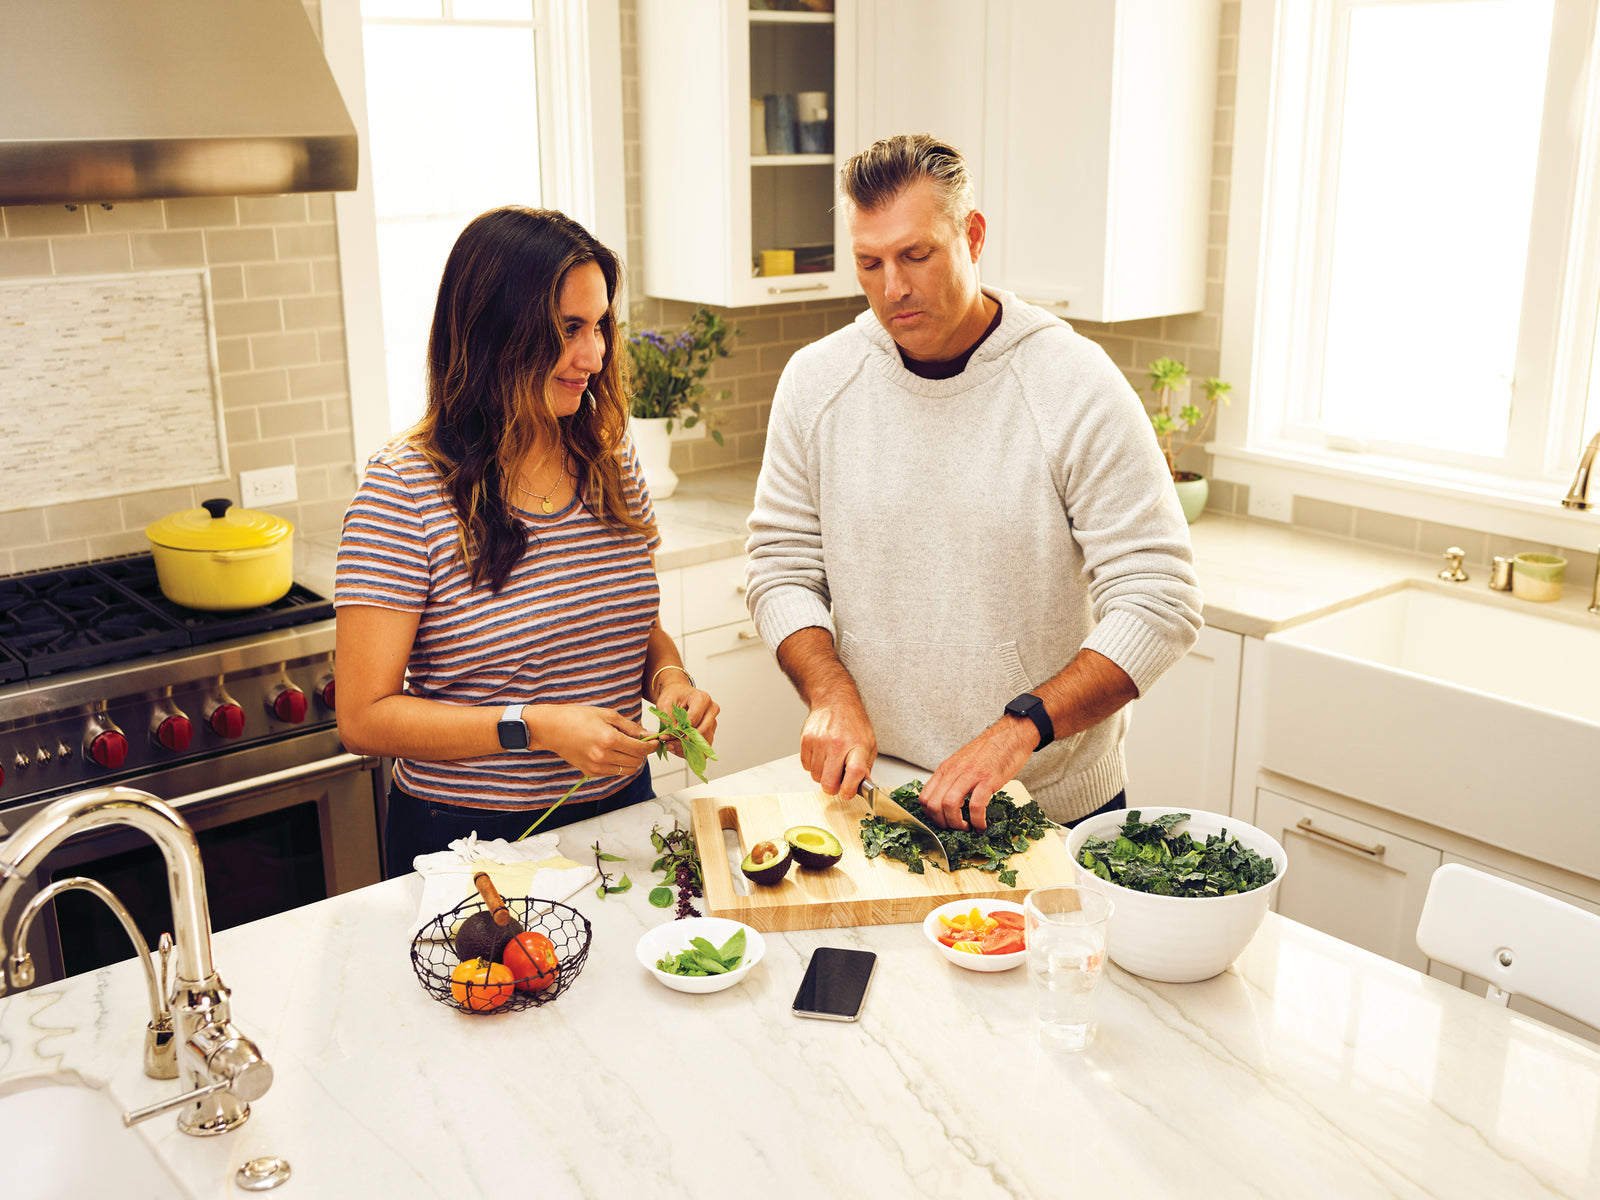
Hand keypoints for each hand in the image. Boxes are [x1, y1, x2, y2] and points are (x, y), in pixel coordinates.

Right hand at [527, 705, 652, 777]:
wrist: (552, 728)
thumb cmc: (577, 717)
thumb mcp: (607, 715)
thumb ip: (629, 726)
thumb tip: (647, 734)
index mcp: (609, 739)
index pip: (640, 749)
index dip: (651, 746)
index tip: (655, 741)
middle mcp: (603, 756)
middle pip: (636, 762)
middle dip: (643, 753)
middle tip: (642, 743)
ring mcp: (596, 766)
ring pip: (627, 770)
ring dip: (632, 761)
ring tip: (628, 748)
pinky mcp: (590, 772)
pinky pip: (613, 773)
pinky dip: (619, 765)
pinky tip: (614, 753)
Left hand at [650, 680, 719, 758]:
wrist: (679, 694)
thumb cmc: (674, 695)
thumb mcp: (665, 704)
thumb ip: (668, 720)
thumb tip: (670, 736)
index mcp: (702, 699)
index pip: (693, 720)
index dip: (679, 730)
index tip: (666, 735)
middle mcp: (711, 710)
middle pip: (702, 732)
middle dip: (683, 741)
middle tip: (668, 744)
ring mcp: (713, 722)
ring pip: (704, 742)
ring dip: (687, 748)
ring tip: (671, 746)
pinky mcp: (710, 731)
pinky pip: (703, 747)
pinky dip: (690, 750)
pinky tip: (678, 747)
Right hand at [799, 692, 876, 798]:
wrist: (834, 700)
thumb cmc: (853, 721)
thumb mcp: (869, 742)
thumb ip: (866, 766)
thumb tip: (864, 785)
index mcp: (856, 746)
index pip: (854, 773)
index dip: (850, 789)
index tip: (848, 792)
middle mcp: (837, 744)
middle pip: (829, 782)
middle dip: (833, 788)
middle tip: (838, 780)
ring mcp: (819, 742)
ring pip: (816, 777)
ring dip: (823, 775)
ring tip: (830, 762)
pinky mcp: (806, 740)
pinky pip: (806, 766)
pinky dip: (813, 765)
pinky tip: (822, 755)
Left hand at [918, 717, 1034, 831]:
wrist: (1010, 735)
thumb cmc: (989, 750)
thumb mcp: (962, 762)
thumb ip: (952, 779)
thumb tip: (947, 801)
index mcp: (946, 769)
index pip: (925, 798)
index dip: (931, 816)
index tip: (943, 822)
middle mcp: (954, 772)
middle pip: (934, 805)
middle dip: (942, 823)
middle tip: (955, 828)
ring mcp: (970, 775)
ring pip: (950, 805)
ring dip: (957, 824)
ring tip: (967, 827)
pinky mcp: (987, 780)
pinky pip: (976, 806)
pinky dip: (977, 821)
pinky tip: (981, 825)